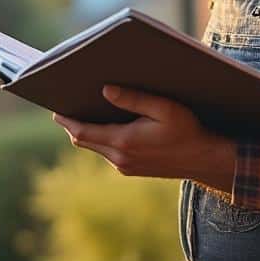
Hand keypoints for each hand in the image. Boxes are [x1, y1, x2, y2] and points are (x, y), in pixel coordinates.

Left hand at [51, 85, 235, 190]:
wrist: (204, 160)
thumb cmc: (187, 130)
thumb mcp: (164, 108)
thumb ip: (134, 99)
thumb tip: (105, 90)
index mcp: (124, 142)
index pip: (82, 133)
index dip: (66, 121)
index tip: (55, 110)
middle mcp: (120, 158)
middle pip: (84, 141)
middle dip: (73, 124)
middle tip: (63, 106)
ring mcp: (125, 167)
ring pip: (96, 147)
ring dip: (88, 132)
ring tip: (84, 111)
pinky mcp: (132, 170)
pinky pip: (108, 153)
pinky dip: (102, 139)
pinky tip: (107, 124)